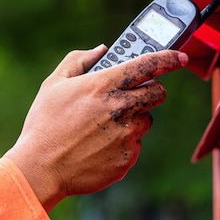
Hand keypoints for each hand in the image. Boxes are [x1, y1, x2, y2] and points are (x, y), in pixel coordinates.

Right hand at [5, 45, 187, 211]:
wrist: (40, 169)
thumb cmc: (44, 124)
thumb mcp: (53, 84)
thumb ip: (78, 61)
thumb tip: (101, 50)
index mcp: (103, 85)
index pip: (148, 64)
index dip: (169, 58)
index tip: (179, 58)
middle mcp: (120, 109)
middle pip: (158, 93)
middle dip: (150, 91)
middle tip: (133, 95)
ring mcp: (126, 136)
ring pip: (145, 121)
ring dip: (133, 119)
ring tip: (103, 127)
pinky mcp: (127, 159)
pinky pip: (134, 146)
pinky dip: (122, 144)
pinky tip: (98, 146)